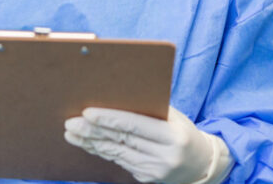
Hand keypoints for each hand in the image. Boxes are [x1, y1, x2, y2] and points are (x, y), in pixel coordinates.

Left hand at [64, 106, 232, 183]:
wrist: (201, 164)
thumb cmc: (183, 131)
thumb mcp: (174, 117)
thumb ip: (149, 108)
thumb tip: (113, 96)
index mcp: (173, 136)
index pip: (135, 125)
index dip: (109, 119)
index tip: (87, 112)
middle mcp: (164, 156)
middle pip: (121, 140)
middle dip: (93, 131)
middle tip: (71, 122)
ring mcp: (154, 171)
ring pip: (116, 153)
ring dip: (91, 143)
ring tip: (72, 133)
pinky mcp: (146, 179)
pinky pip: (119, 161)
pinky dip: (102, 151)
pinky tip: (88, 144)